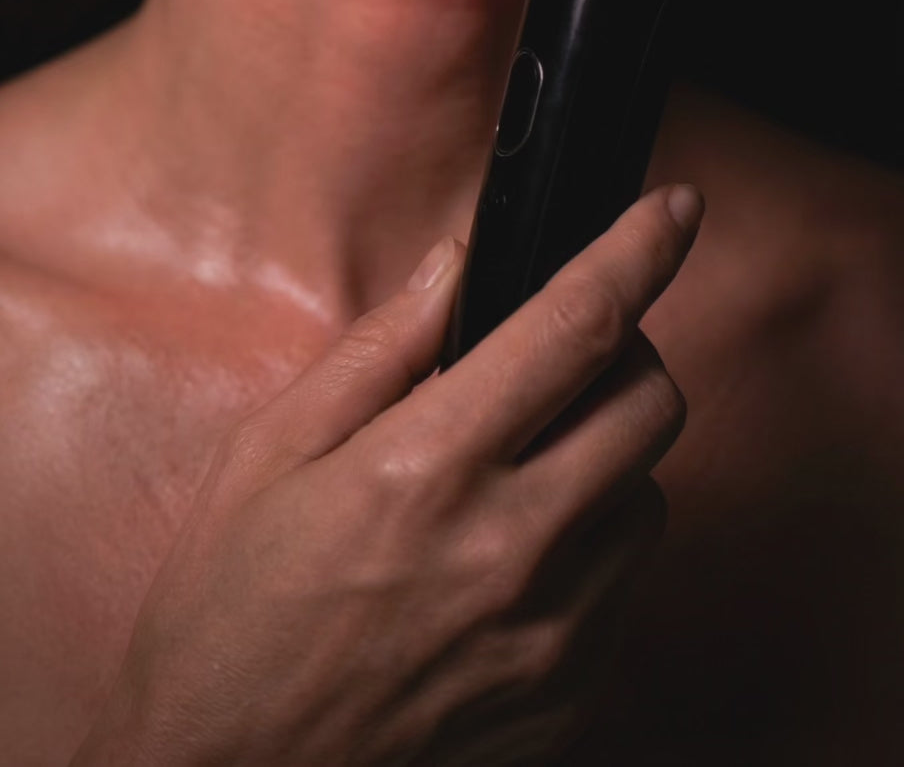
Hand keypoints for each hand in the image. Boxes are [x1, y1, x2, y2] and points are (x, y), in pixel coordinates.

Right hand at [70, 185, 700, 766]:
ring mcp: (554, 634)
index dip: (639, 250)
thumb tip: (456, 264)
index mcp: (429, 469)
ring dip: (607, 452)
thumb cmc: (228, 616)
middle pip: (651, 402)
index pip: (576, 327)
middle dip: (628, 350)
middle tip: (566, 354)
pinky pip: (626, 582)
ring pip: (649, 493)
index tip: (675, 208)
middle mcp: (513, 549)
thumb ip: (378, 349)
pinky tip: (513, 553)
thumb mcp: (268, 454)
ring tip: (520, 467)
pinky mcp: (571, 695)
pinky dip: (593, 540)